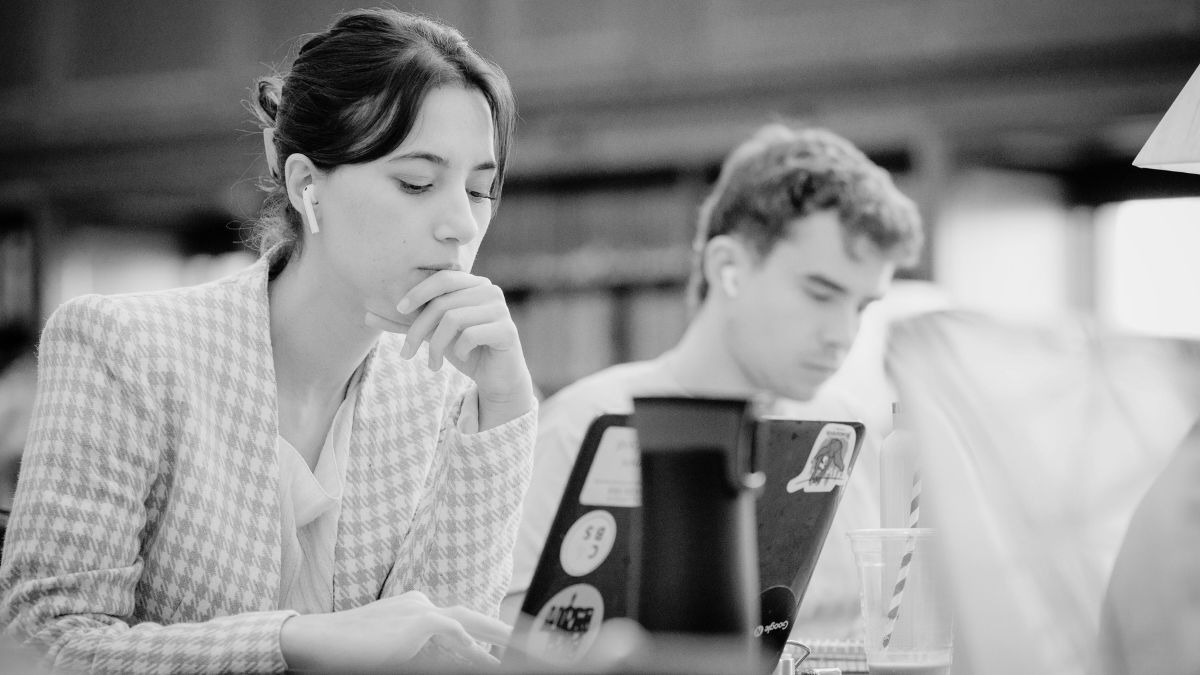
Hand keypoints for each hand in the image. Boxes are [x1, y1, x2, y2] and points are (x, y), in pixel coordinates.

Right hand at [280, 590, 508, 670]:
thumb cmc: (350, 653)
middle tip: (525, 644)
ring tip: (518, 653)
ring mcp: (419, 608)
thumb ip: (426, 654)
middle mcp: (421, 604)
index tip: (503, 649)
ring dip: (494, 640)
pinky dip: (469, 646)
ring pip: (468, 624)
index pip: (458, 623)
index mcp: (415, 609)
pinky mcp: (417, 619)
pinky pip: (452, 631)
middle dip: (500, 632)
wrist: (319, 641)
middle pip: (471, 618)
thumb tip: (463, 660)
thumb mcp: (395, 654)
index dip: (484, 635)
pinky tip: (483, 658)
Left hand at [365, 271, 534, 427]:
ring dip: (435, 346)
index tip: (399, 311)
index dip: (418, 292)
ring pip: (454, 319)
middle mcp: (489, 291)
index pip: (442, 278)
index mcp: (473, 284)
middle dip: (418, 330)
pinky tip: (459, 358)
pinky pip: (471, 335)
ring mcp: (501, 309)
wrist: (497, 377)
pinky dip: (458, 350)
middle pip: (443, 302)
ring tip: (431, 364)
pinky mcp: (507, 330)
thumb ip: (406, 323)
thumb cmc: (466, 350)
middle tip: (407, 353)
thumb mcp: (432, 334)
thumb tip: (366, 315)